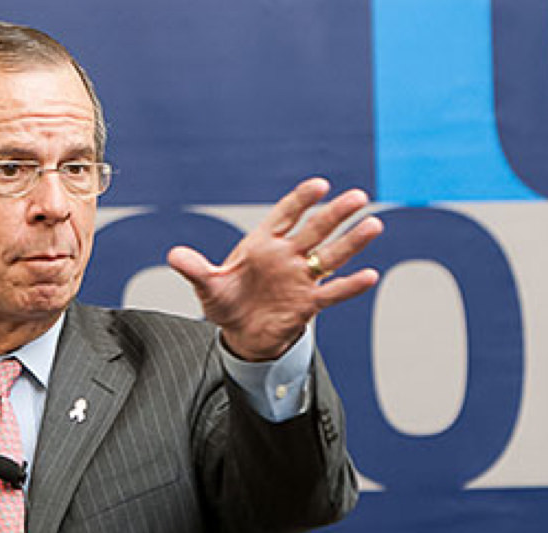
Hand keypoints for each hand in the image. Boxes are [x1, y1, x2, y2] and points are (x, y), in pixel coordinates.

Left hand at [167, 178, 381, 360]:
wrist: (242, 334)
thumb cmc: (227, 303)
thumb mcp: (207, 286)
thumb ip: (195, 269)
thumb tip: (174, 255)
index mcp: (263, 243)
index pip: (285, 215)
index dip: (302, 200)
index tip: (320, 185)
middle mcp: (287, 256)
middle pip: (315, 230)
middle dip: (335, 213)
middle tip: (358, 196)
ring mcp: (300, 278)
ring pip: (330, 255)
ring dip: (351, 242)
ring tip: (374, 225)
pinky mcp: (308, 303)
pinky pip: (332, 292)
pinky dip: (350, 285)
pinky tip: (369, 275)